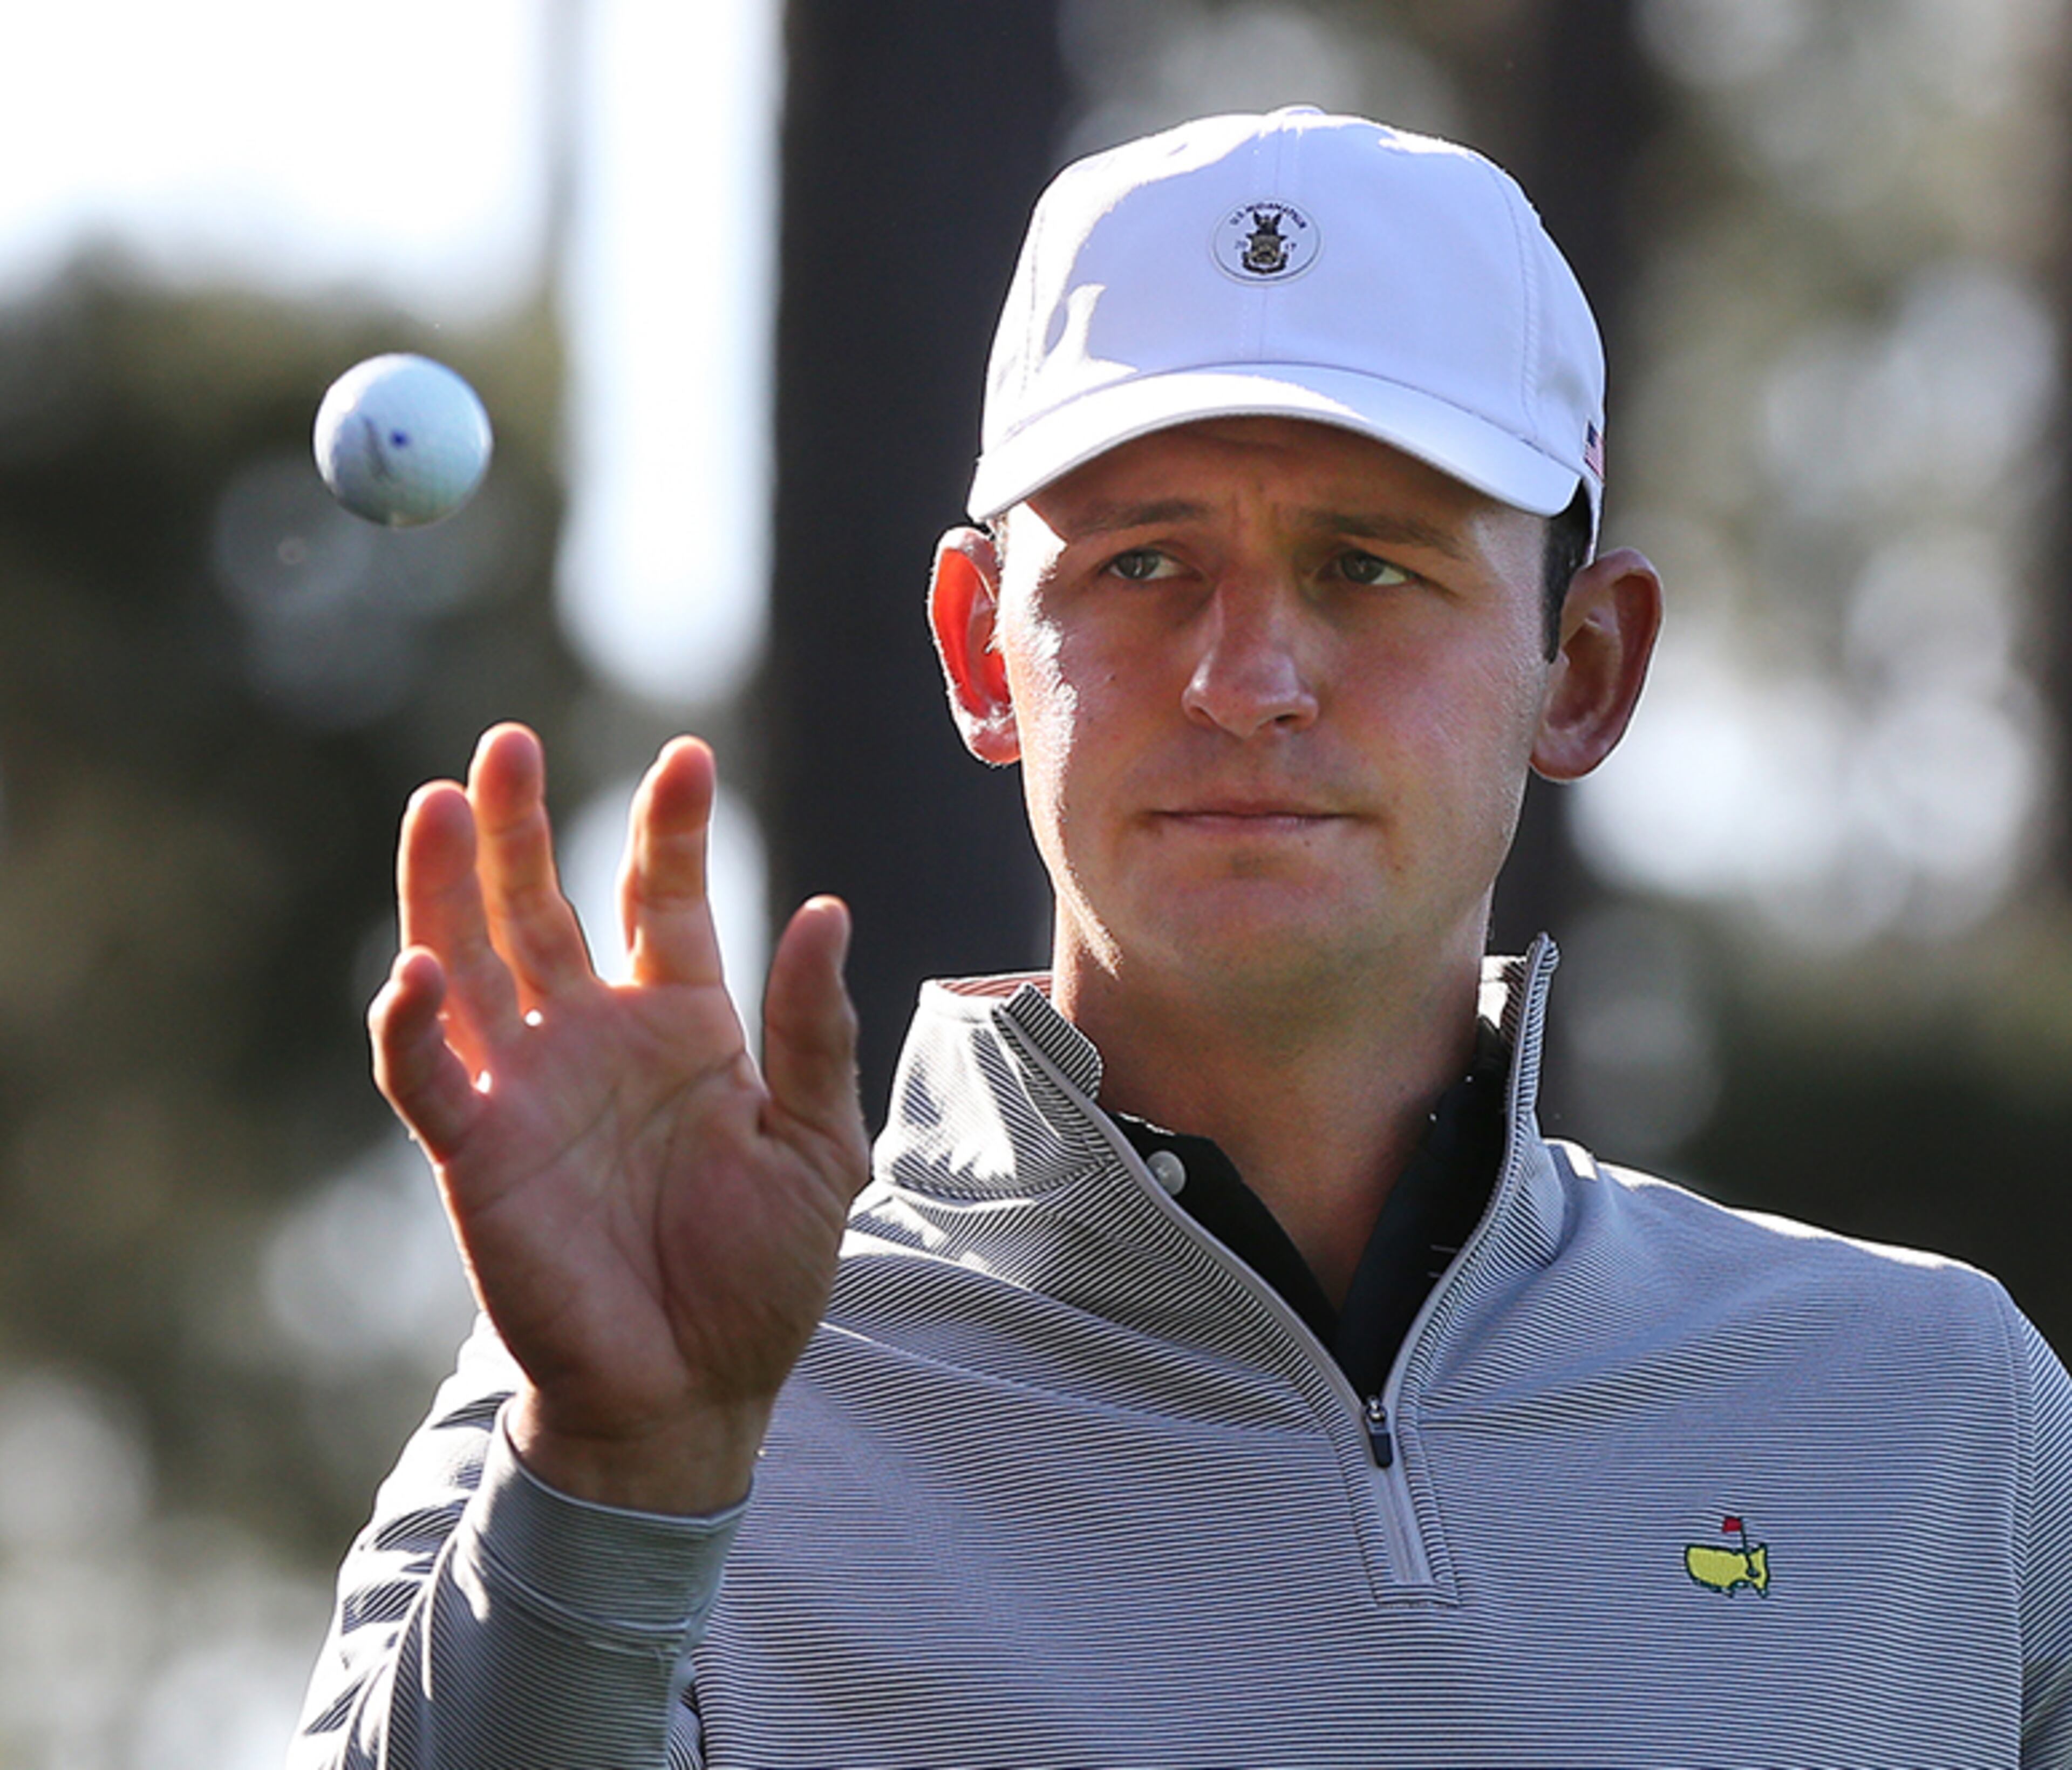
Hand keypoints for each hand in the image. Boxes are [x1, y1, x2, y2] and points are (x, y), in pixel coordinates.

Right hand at [369, 724, 869, 1512]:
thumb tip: (826, 909)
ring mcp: (530, 1091)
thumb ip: (811, 1031)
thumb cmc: (764, 1275)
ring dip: (450, 887)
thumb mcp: (818, 1145)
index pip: (666, 901)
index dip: (669, 829)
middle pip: (545, 908)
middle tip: (510, 742)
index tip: (687, 755)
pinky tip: (419, 964)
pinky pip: (431, 1074)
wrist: (699, 1393)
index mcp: (685, 1028)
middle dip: (525, 826)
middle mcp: (596, 1041)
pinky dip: (414, 1022)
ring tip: (445, 800)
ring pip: (471, 964)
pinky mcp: (479, 1154)